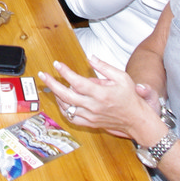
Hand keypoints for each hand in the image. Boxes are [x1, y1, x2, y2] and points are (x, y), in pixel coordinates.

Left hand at [39, 58, 158, 141]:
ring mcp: (90, 116)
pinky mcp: (90, 123)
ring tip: (53, 85)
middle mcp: (94, 106)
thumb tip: (90, 57)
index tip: (57, 64)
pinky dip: (64, 109)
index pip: (78, 82)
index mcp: (101, 93)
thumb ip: (104, 67)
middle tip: (43, 75)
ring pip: (66, 107)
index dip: (65, 72)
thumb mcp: (122, 77)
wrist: (136, 119)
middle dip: (52, 84)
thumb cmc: (130, 97)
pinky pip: (71, 117)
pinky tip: (62, 100)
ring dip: (57, 96)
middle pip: (66, 95)